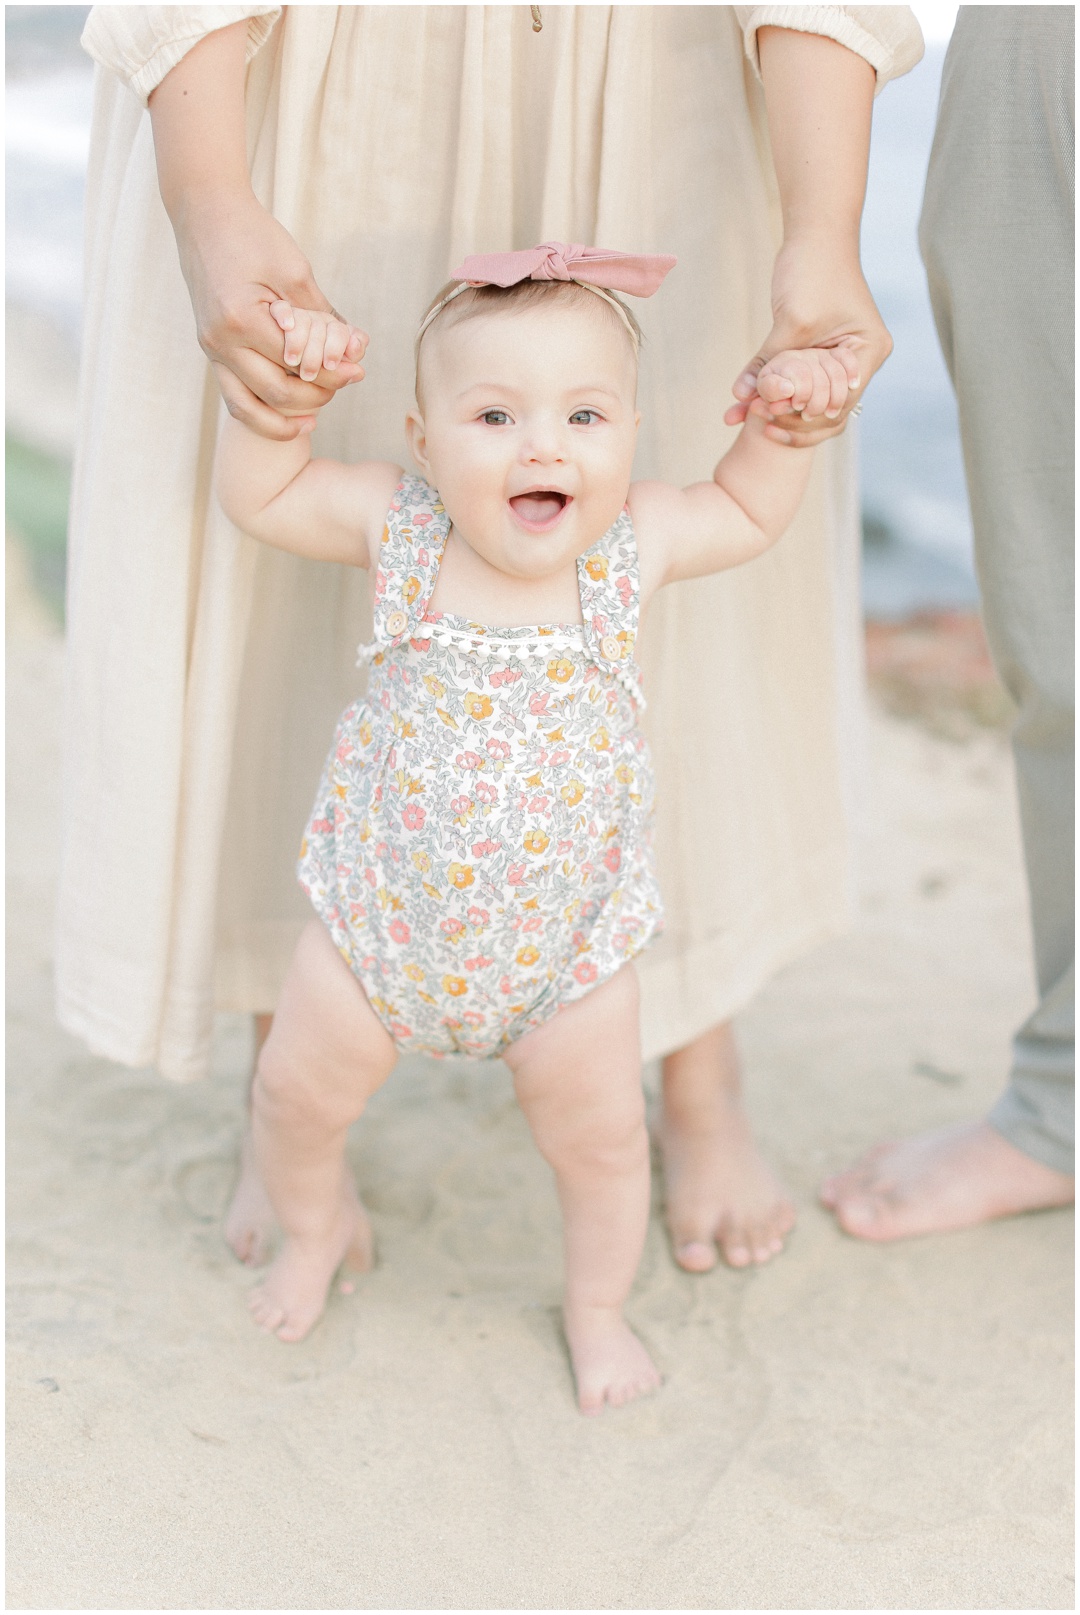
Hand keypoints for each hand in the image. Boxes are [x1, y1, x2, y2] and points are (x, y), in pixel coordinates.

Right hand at [172, 191, 367, 438]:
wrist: (204, 213)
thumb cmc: (252, 234)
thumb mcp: (295, 270)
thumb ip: (324, 316)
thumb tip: (356, 349)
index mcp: (241, 320)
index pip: (297, 364)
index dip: (333, 373)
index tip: (358, 369)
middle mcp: (220, 342)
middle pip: (277, 393)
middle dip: (319, 394)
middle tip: (346, 381)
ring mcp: (211, 350)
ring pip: (249, 408)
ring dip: (287, 418)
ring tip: (318, 415)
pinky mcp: (212, 350)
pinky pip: (236, 397)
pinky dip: (263, 413)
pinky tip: (294, 417)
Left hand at [724, 237, 892, 446]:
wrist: (815, 233)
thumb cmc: (814, 269)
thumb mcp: (790, 322)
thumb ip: (768, 363)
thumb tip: (740, 398)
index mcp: (867, 353)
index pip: (836, 405)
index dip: (802, 417)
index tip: (767, 416)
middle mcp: (859, 361)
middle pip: (824, 410)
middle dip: (788, 418)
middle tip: (755, 419)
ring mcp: (840, 358)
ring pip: (808, 401)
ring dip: (777, 409)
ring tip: (744, 415)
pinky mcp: (820, 354)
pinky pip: (797, 383)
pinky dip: (772, 393)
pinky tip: (743, 405)